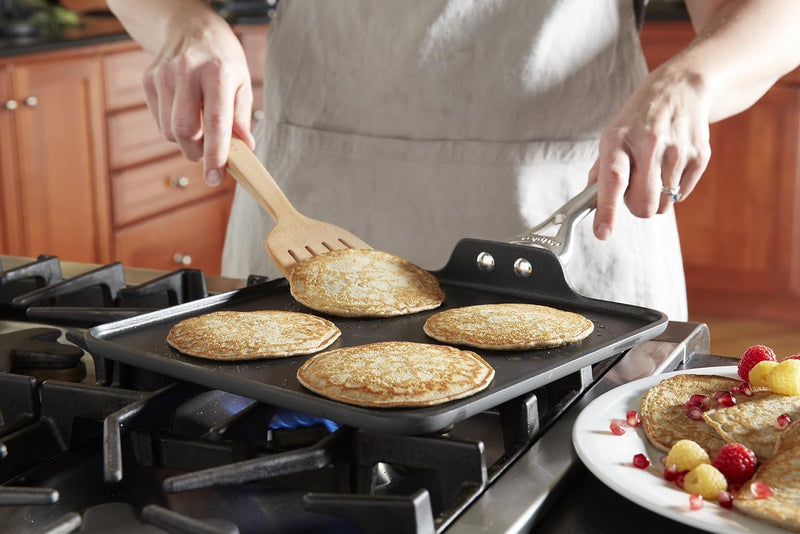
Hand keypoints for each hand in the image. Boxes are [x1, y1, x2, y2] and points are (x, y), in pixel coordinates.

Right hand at [143, 13, 255, 185]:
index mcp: (217, 73)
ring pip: (169, 131)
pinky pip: (159, 121)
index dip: (215, 155)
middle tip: (209, 152)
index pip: (215, 123)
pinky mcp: (148, 80)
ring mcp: (163, 75)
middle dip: (197, 152)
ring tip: (199, 124)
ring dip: (185, 140)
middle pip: (184, 131)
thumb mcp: (242, 83)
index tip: (215, 178)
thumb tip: (244, 150)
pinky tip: (185, 110)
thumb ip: (242, 118)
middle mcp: (187, 72)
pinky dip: (173, 127)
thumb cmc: (222, 60)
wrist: (190, 27)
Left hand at [590, 66, 711, 238]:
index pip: (613, 179)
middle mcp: (650, 143)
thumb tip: (588, 204)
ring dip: (655, 198)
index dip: (608, 210)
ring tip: (653, 171)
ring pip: (662, 205)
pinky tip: (670, 166)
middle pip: (643, 204)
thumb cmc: (638, 119)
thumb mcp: (612, 136)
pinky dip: (672, 190)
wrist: (680, 89)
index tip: (602, 233)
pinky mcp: (699, 156)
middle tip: (634, 189)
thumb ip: (600, 171)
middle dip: (636, 207)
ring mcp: (678, 150)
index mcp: (619, 139)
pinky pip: (680, 196)